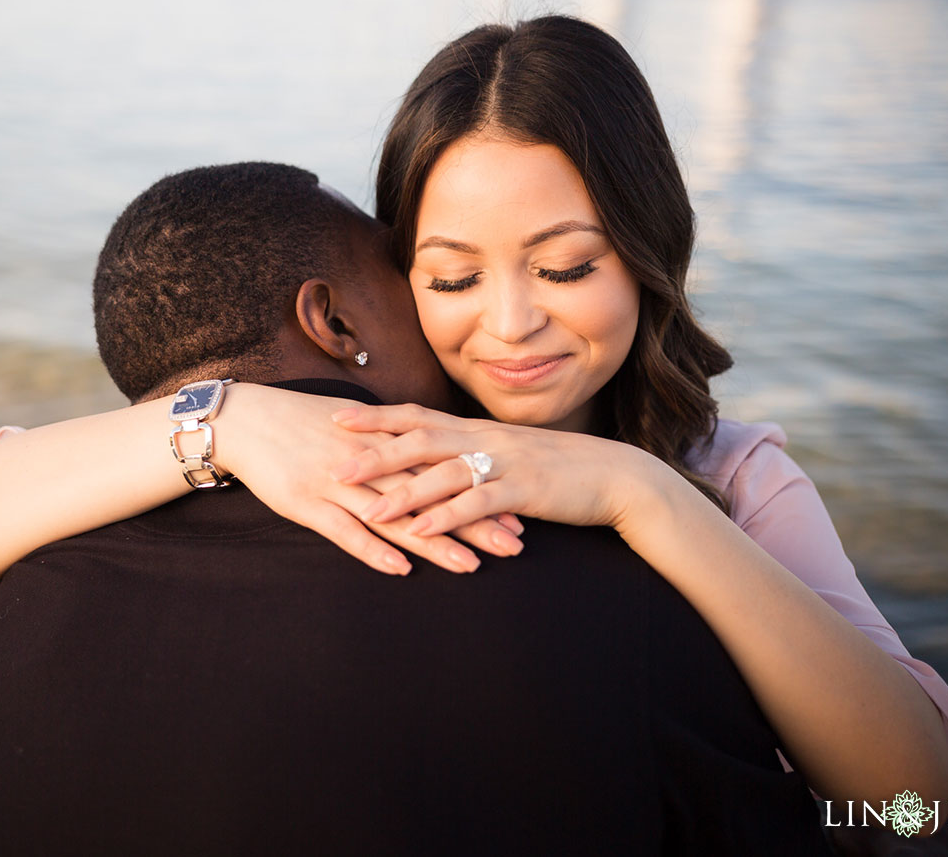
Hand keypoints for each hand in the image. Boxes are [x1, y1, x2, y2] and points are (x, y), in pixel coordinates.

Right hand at [216, 386, 524, 574]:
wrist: (243, 419)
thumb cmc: (296, 423)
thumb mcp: (349, 425)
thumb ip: (387, 443)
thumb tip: (423, 457)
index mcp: (381, 440)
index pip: (441, 468)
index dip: (478, 489)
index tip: (516, 509)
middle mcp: (366, 460)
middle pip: (430, 493)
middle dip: (473, 519)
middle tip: (514, 543)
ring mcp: (336, 482)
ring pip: (394, 515)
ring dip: (434, 542)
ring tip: (470, 566)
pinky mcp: (306, 502)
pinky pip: (344, 530)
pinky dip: (372, 549)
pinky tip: (401, 569)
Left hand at [330, 404, 667, 536]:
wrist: (615, 475)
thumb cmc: (555, 468)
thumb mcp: (505, 453)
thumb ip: (468, 454)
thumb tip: (430, 459)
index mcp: (475, 430)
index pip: (415, 416)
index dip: (375, 417)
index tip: (335, 417)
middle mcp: (484, 439)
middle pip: (419, 439)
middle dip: (374, 452)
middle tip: (333, 464)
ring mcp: (504, 463)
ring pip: (444, 472)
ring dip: (403, 492)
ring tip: (366, 510)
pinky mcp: (524, 491)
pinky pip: (478, 503)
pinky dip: (447, 517)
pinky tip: (422, 531)